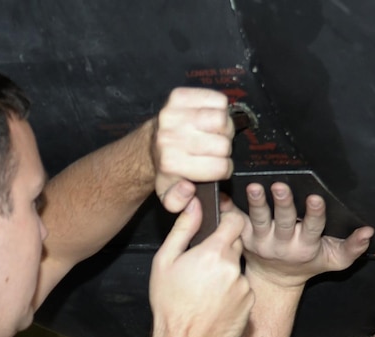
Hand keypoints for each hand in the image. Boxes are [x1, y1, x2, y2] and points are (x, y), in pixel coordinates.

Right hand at [149, 196, 252, 336]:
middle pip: (235, 245)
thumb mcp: (164, 262)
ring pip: (237, 269)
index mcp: (213, 252)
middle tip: (202, 266)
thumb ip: (182, 229)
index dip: (227, 220)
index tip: (219, 226)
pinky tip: (214, 304)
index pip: (235, 221)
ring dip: (225, 274)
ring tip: (205, 291)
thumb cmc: (170, 305)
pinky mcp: (249, 303)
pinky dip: (231, 293)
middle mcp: (233, 267)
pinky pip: (242, 289)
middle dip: (221, 250)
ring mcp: (243, 286)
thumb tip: (193, 205)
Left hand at [151, 87, 234, 213]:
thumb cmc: (167, 169)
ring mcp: (173, 114)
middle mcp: (170, 137)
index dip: (224, 169)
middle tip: (214, 150)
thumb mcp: (169, 196)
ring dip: (224, 128)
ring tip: (214, 134)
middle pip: (224, 144)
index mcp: (171, 163)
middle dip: (224, 149)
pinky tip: (210, 118)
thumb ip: (179, 202)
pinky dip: (220, 108)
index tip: (216, 168)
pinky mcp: (179, 96)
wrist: (150, 145)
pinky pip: (218, 99)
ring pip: (222, 120)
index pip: (220, 167)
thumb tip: (188, 189)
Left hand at [241, 182, 372, 289]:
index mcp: (306, 246)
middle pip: (284, 221)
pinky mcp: (245, 237)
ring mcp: (262, 240)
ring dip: (257, 203)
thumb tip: (369, 232)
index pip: (313, 228)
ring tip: (254, 187)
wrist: (276, 279)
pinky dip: (228, 209)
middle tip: (280, 187)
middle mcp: (283, 243)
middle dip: (283, 203)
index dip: (315, 214)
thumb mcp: (334, 260)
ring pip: (259, 220)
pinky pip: (235, 222)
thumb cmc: (308, 263)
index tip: (316, 199)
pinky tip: (224, 195)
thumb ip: (352, 247)